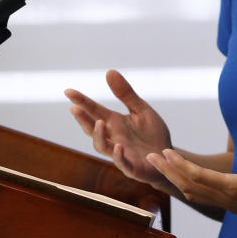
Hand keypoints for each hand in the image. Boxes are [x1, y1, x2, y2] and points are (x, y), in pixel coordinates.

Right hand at [65, 69, 172, 188]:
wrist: (168, 156)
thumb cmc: (152, 134)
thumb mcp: (141, 110)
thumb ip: (126, 94)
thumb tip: (109, 71)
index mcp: (115, 123)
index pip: (95, 111)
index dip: (82, 101)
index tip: (68, 91)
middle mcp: (113, 138)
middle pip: (93, 129)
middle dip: (83, 120)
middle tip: (74, 108)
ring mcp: (121, 153)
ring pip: (103, 147)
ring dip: (99, 136)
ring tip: (100, 122)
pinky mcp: (133, 167)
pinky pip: (123, 163)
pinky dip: (119, 156)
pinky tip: (119, 146)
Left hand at [146, 123, 236, 235]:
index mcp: (235, 187)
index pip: (198, 177)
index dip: (179, 165)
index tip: (164, 152)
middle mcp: (226, 198)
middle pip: (189, 186)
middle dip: (168, 172)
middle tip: (151, 157)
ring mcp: (228, 204)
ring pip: (193, 194)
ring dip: (176, 180)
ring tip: (162, 166)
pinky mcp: (232, 206)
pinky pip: (202, 197)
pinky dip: (188, 187)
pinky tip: (185, 180)